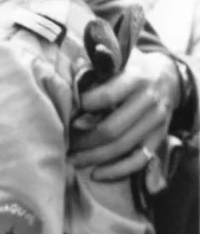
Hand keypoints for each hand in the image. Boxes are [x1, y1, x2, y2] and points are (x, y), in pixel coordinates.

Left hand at [69, 50, 178, 179]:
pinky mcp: (158, 138)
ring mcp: (156, 122)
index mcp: (136, 78)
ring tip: (73, 159)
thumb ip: (97, 66)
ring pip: (122, 146)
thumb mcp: (120, 59)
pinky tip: (96, 174)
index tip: (69, 112)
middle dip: (84, 140)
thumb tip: (72, 72)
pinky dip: (116, 170)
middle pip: (113, 128)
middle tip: (66, 143)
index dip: (86, 105)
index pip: (109, 95)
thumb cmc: (133, 68)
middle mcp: (149, 101)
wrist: (168, 78)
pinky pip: (138, 160)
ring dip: (94, 157)